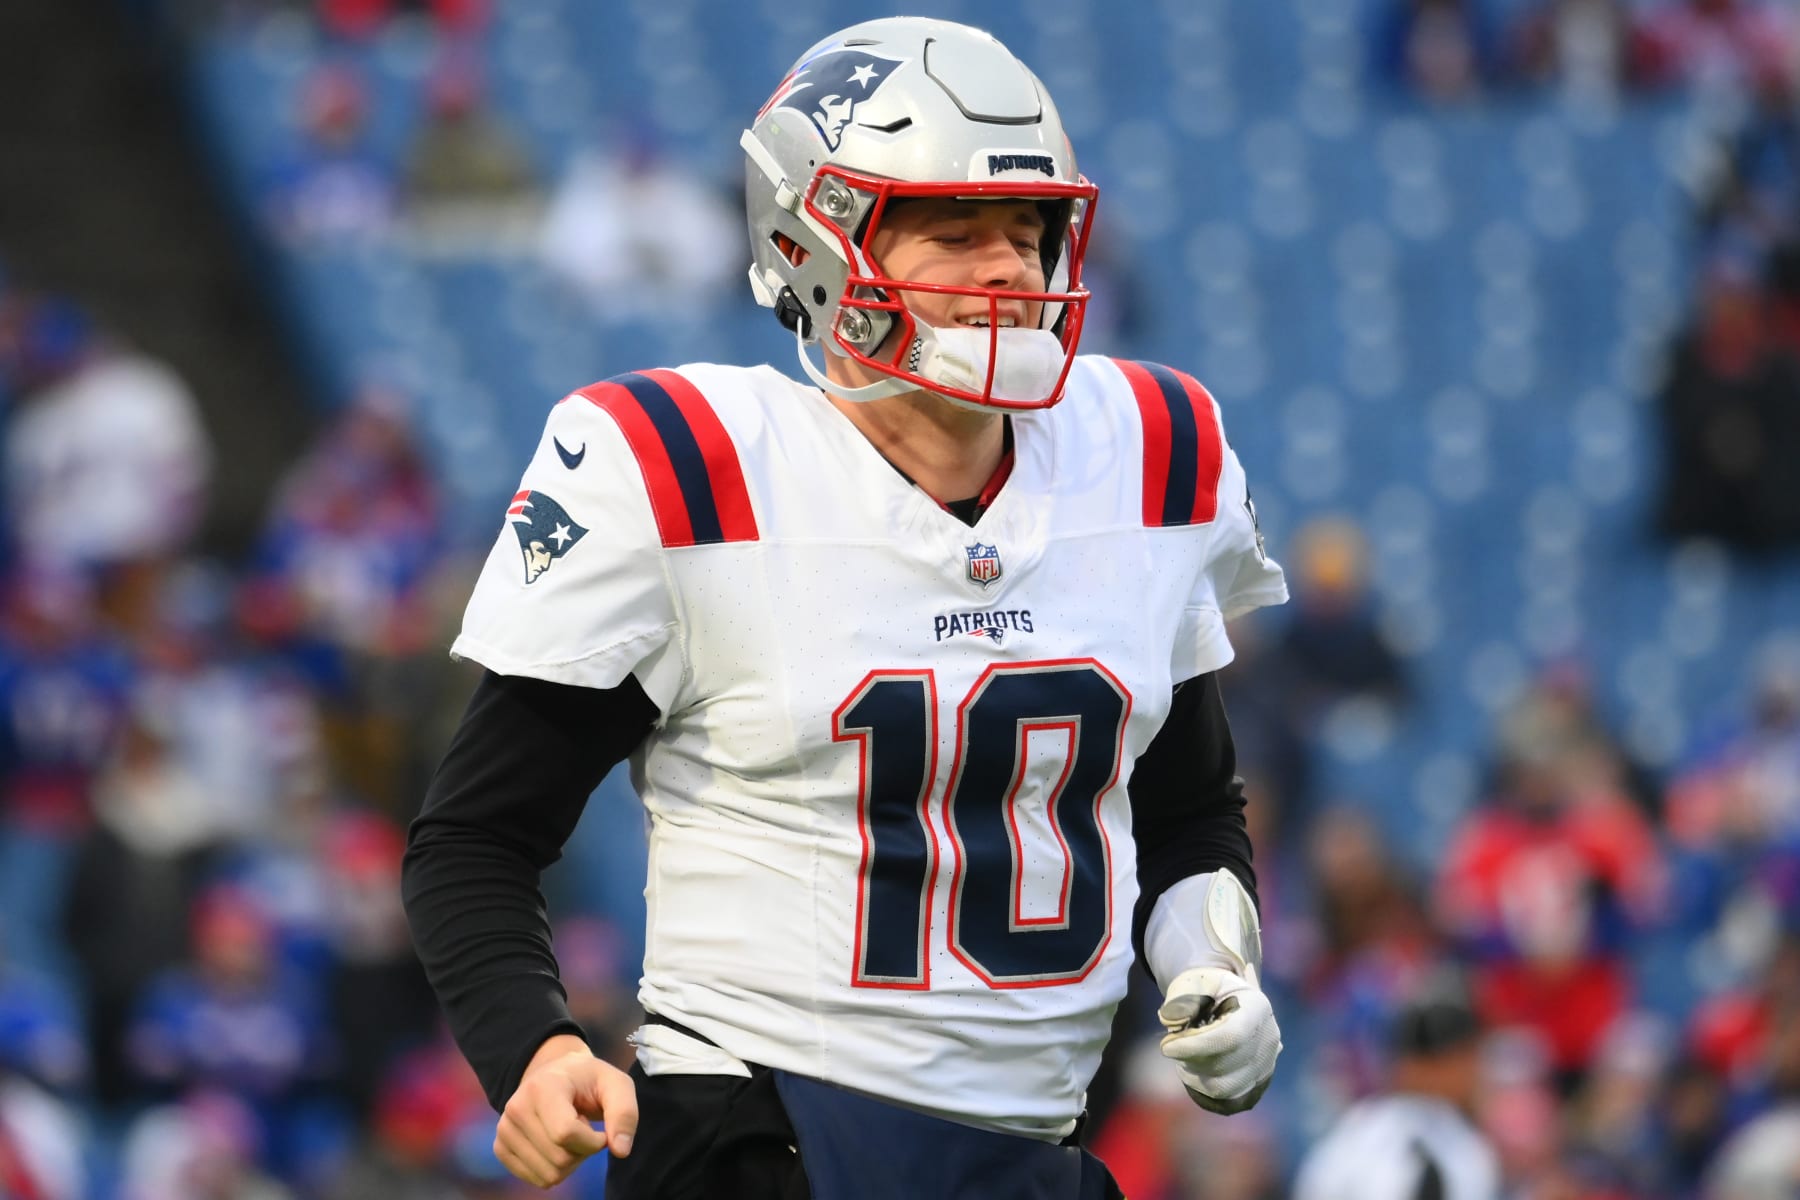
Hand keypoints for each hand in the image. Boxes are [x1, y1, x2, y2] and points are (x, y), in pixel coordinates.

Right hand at [495, 1034, 638, 1187]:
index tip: (602, 1131)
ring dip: (570, 1162)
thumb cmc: (589, 1081)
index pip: (565, 1133)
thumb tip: (621, 1150)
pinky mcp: (501, 1147)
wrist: (555, 1074)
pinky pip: (536, 1180)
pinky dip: (554, 1169)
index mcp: (543, 1086)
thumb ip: (625, 1114)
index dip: (593, 1142)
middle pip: (559, 1158)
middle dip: (583, 1152)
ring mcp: (504, 1128)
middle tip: (584, 1129)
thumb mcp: (616, 1085)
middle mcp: (516, 1106)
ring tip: (569, 1134)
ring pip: (548, 1174)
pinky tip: (555, 1143)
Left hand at [1157, 966, 1281, 1114]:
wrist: (1226, 1001)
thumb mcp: (1194, 982)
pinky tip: (1192, 1073)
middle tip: (1171, 1046)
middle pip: (1226, 1065)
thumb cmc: (1207, 990)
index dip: (1196, 1046)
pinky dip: (1204, 1093)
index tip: (1166, 1047)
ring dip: (1195, 1076)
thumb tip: (1169, 1019)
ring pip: (1226, 1088)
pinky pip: (1229, 1102)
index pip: (1231, 1036)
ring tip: (1184, 1058)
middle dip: (1190, 1059)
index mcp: (1257, 1007)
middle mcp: (1269, 1039)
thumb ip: (1182, 998)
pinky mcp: (1258, 1084)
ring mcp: (1267, 1064)